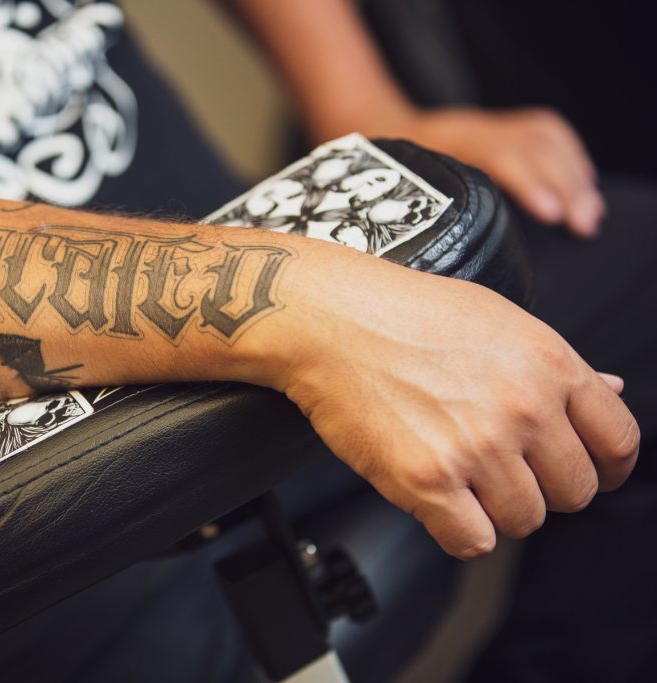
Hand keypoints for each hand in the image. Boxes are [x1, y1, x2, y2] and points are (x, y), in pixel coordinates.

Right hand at [264, 246, 637, 557]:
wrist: (328, 319)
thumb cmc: (400, 311)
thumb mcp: (495, 319)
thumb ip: (555, 365)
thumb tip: (609, 391)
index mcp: (549, 364)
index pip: (618, 443)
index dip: (606, 467)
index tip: (587, 472)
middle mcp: (523, 407)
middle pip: (574, 492)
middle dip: (541, 487)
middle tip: (501, 468)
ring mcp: (477, 447)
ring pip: (523, 521)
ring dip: (493, 508)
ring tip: (457, 473)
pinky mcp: (428, 480)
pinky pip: (472, 542)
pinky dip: (455, 529)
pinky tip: (435, 497)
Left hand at [395, 107, 605, 237]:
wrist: (383, 133)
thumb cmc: (387, 180)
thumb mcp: (394, 196)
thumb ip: (420, 216)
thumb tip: (446, 256)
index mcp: (441, 144)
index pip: (497, 154)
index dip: (528, 182)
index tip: (552, 214)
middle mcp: (470, 127)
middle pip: (531, 147)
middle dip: (565, 185)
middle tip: (583, 223)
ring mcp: (488, 123)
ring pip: (543, 138)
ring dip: (574, 173)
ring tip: (590, 211)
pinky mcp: (502, 125)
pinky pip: (547, 132)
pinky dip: (571, 156)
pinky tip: (583, 182)